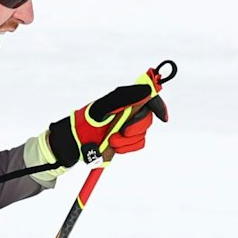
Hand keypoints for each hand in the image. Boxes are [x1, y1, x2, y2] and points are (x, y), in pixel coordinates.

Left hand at [44, 66, 170, 167]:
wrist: (76, 143)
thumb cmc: (86, 122)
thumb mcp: (103, 108)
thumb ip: (124, 98)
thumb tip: (147, 90)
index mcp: (125, 101)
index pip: (149, 98)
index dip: (158, 105)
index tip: (162, 117)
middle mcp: (128, 113)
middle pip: (147, 118)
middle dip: (136, 127)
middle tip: (122, 131)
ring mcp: (127, 128)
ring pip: (142, 134)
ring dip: (127, 140)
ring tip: (110, 140)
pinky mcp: (126, 142)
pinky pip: (137, 145)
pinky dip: (126, 147)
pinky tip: (113, 146)